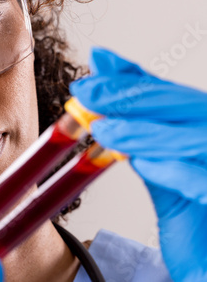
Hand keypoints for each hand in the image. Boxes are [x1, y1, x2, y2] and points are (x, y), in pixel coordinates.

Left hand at [70, 47, 206, 281]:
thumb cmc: (195, 221)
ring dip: (147, 131)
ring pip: (198, 137)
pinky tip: (144, 163)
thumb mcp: (161, 171)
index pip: (172, 95)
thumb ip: (136, 134)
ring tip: (104, 128)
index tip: (99, 62)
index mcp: (204, 130)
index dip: (135, 78)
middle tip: (88, 92)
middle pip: (187, 106)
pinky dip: (175, 171)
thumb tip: (103, 98)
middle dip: (133, 96)